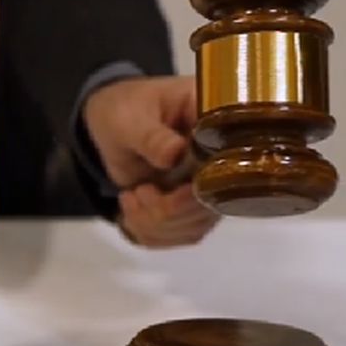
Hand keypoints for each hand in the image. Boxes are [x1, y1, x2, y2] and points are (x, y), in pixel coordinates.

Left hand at [83, 75, 218, 246]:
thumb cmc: (125, 110)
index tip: (172, 191)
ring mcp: (208, 186)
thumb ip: (152, 137)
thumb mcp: (131, 119)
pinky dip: (149, 232)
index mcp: (220, 124)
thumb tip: (176, 153)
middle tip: (138, 191)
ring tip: (131, 196)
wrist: (113, 121)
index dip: (202, 188)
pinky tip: (131, 209)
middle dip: (169, 212)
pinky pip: (179, 235)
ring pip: (196, 227)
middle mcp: (223, 160)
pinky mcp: (189, 206)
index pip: (232, 165)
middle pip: (214, 206)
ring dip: (155, 224)